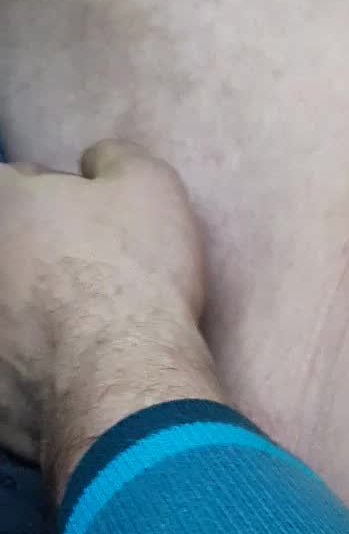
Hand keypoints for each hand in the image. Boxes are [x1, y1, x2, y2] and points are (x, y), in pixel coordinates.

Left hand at [0, 141, 216, 485]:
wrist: (124, 376)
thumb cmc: (133, 272)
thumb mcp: (150, 185)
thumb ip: (114, 157)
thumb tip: (96, 161)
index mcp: (1, 205)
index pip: (14, 182)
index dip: (52, 194)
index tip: (84, 218)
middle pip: (7, 249)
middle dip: (34, 255)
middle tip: (83, 275)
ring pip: (9, 311)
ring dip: (31, 311)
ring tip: (80, 327)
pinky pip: (12, 370)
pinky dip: (35, 365)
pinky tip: (73, 370)